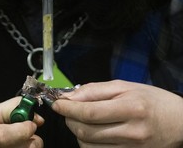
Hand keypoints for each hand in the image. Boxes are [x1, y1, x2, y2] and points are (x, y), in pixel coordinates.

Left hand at [52, 80, 182, 147]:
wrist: (178, 121)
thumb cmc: (150, 99)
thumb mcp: (123, 86)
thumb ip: (94, 90)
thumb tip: (69, 97)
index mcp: (130, 108)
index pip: (90, 112)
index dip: (68, 109)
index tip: (56, 103)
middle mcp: (131, 132)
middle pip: (86, 131)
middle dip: (69, 119)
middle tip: (67, 110)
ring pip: (88, 145)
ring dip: (76, 131)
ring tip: (79, 119)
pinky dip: (87, 142)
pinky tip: (90, 131)